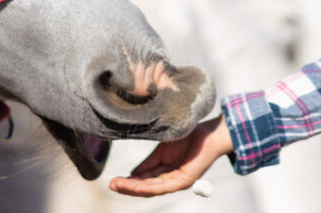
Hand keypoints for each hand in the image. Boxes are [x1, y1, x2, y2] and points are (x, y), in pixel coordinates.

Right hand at [109, 115, 232, 196]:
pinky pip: (162, 186)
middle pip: (145, 188)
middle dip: (127, 187)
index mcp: (165, 173)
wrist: (209, 131)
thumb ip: (149, 162)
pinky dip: (147, 187)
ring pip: (151, 189)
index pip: (144, 181)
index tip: (113, 181)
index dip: (128, 182)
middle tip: (111, 185)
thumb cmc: (188, 137)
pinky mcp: (184, 181)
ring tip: (118, 186)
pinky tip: (135, 185)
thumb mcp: (162, 150)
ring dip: (133, 189)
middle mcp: (171, 180)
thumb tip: (132, 174)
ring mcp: (177, 182)